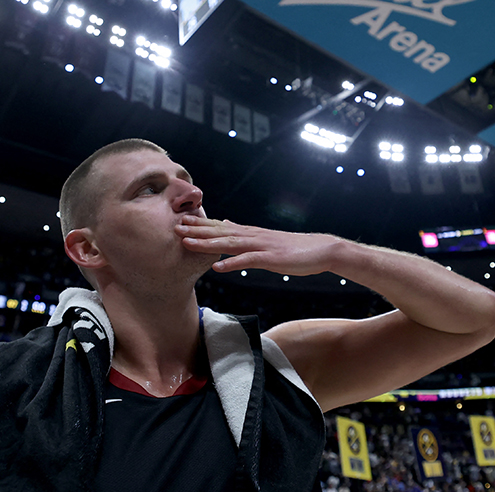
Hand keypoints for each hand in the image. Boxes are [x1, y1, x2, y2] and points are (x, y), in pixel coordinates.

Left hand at [175, 215, 343, 275]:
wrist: (320, 249)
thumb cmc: (293, 248)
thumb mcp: (264, 239)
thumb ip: (244, 233)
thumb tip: (225, 223)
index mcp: (250, 233)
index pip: (220, 226)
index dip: (200, 224)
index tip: (180, 220)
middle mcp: (252, 236)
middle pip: (219, 232)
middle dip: (196, 230)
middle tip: (174, 227)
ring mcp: (261, 246)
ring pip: (229, 243)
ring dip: (207, 244)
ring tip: (187, 244)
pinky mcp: (270, 258)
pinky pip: (247, 261)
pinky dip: (232, 263)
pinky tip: (217, 266)